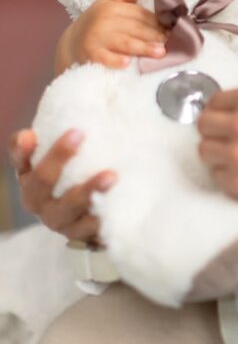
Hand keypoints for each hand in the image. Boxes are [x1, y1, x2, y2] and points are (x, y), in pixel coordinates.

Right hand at [7, 128, 115, 243]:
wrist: (100, 218)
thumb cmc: (82, 177)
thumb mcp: (73, 157)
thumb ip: (69, 134)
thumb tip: (76, 106)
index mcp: (32, 177)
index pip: (21, 160)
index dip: (22, 149)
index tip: (31, 134)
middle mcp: (40, 201)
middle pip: (41, 182)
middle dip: (57, 158)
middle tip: (78, 134)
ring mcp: (61, 221)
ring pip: (67, 209)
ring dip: (87, 191)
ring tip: (111, 175)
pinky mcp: (83, 236)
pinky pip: (90, 231)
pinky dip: (100, 220)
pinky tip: (111, 209)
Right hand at [55, 0, 165, 73]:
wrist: (71, 44)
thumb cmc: (96, 24)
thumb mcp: (105, 5)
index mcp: (111, 8)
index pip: (140, 14)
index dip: (157, 22)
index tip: (172, 30)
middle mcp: (104, 21)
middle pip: (136, 28)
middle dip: (155, 35)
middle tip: (171, 42)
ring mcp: (97, 38)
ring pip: (126, 43)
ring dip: (144, 48)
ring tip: (160, 52)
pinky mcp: (91, 54)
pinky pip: (106, 58)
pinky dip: (116, 61)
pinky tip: (128, 63)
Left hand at [197, 86, 237, 218]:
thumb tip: (233, 114)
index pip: (215, 101)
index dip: (220, 111)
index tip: (226, 120)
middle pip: (203, 126)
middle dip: (214, 133)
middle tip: (230, 141)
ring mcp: (236, 155)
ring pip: (205, 152)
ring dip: (219, 155)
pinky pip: (217, 178)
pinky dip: (229, 177)